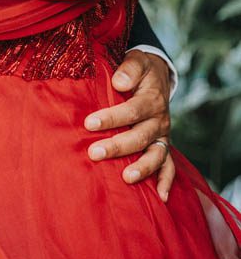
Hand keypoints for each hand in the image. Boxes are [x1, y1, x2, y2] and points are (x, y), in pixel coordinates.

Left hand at [84, 49, 174, 201]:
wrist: (157, 77)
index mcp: (151, 99)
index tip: (89, 124)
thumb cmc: (140, 71)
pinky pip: (169, 166)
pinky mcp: (163, 146)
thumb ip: (129, 69)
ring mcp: (162, 136)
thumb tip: (119, 83)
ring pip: (155, 155)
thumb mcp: (137, 61)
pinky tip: (160, 197)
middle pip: (140, 136)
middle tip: (94, 153)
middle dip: (118, 146)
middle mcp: (159, 120)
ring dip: (142, 168)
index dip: (111, 118)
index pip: (131, 110)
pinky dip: (166, 181)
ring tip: (126, 178)